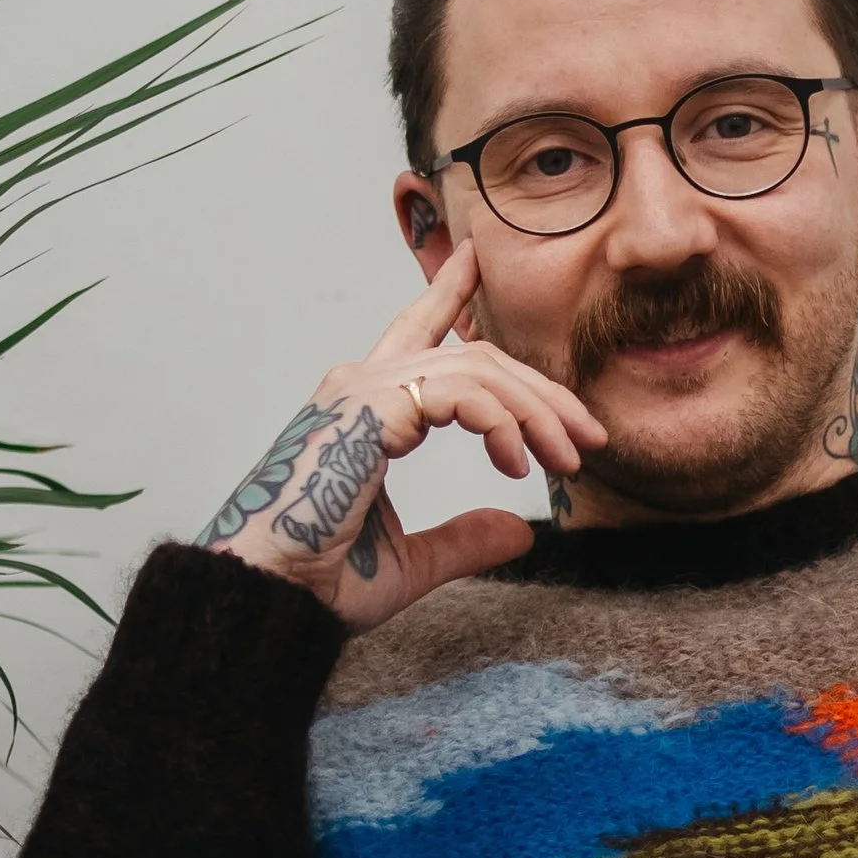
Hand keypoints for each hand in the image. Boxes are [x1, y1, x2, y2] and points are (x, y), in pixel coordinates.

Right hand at [194, 246, 605, 627]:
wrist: (270, 599)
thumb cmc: (318, 581)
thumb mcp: (412, 562)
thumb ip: (464, 540)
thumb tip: (520, 528)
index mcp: (365, 409)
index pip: (416, 332)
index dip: (447, 292)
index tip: (474, 258)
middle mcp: (360, 386)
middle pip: (473, 356)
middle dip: (539, 390)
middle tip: (588, 435)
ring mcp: (361, 391)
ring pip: (477, 369)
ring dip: (535, 412)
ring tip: (567, 460)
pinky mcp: (369, 409)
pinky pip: (461, 391)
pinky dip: (502, 422)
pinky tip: (517, 463)